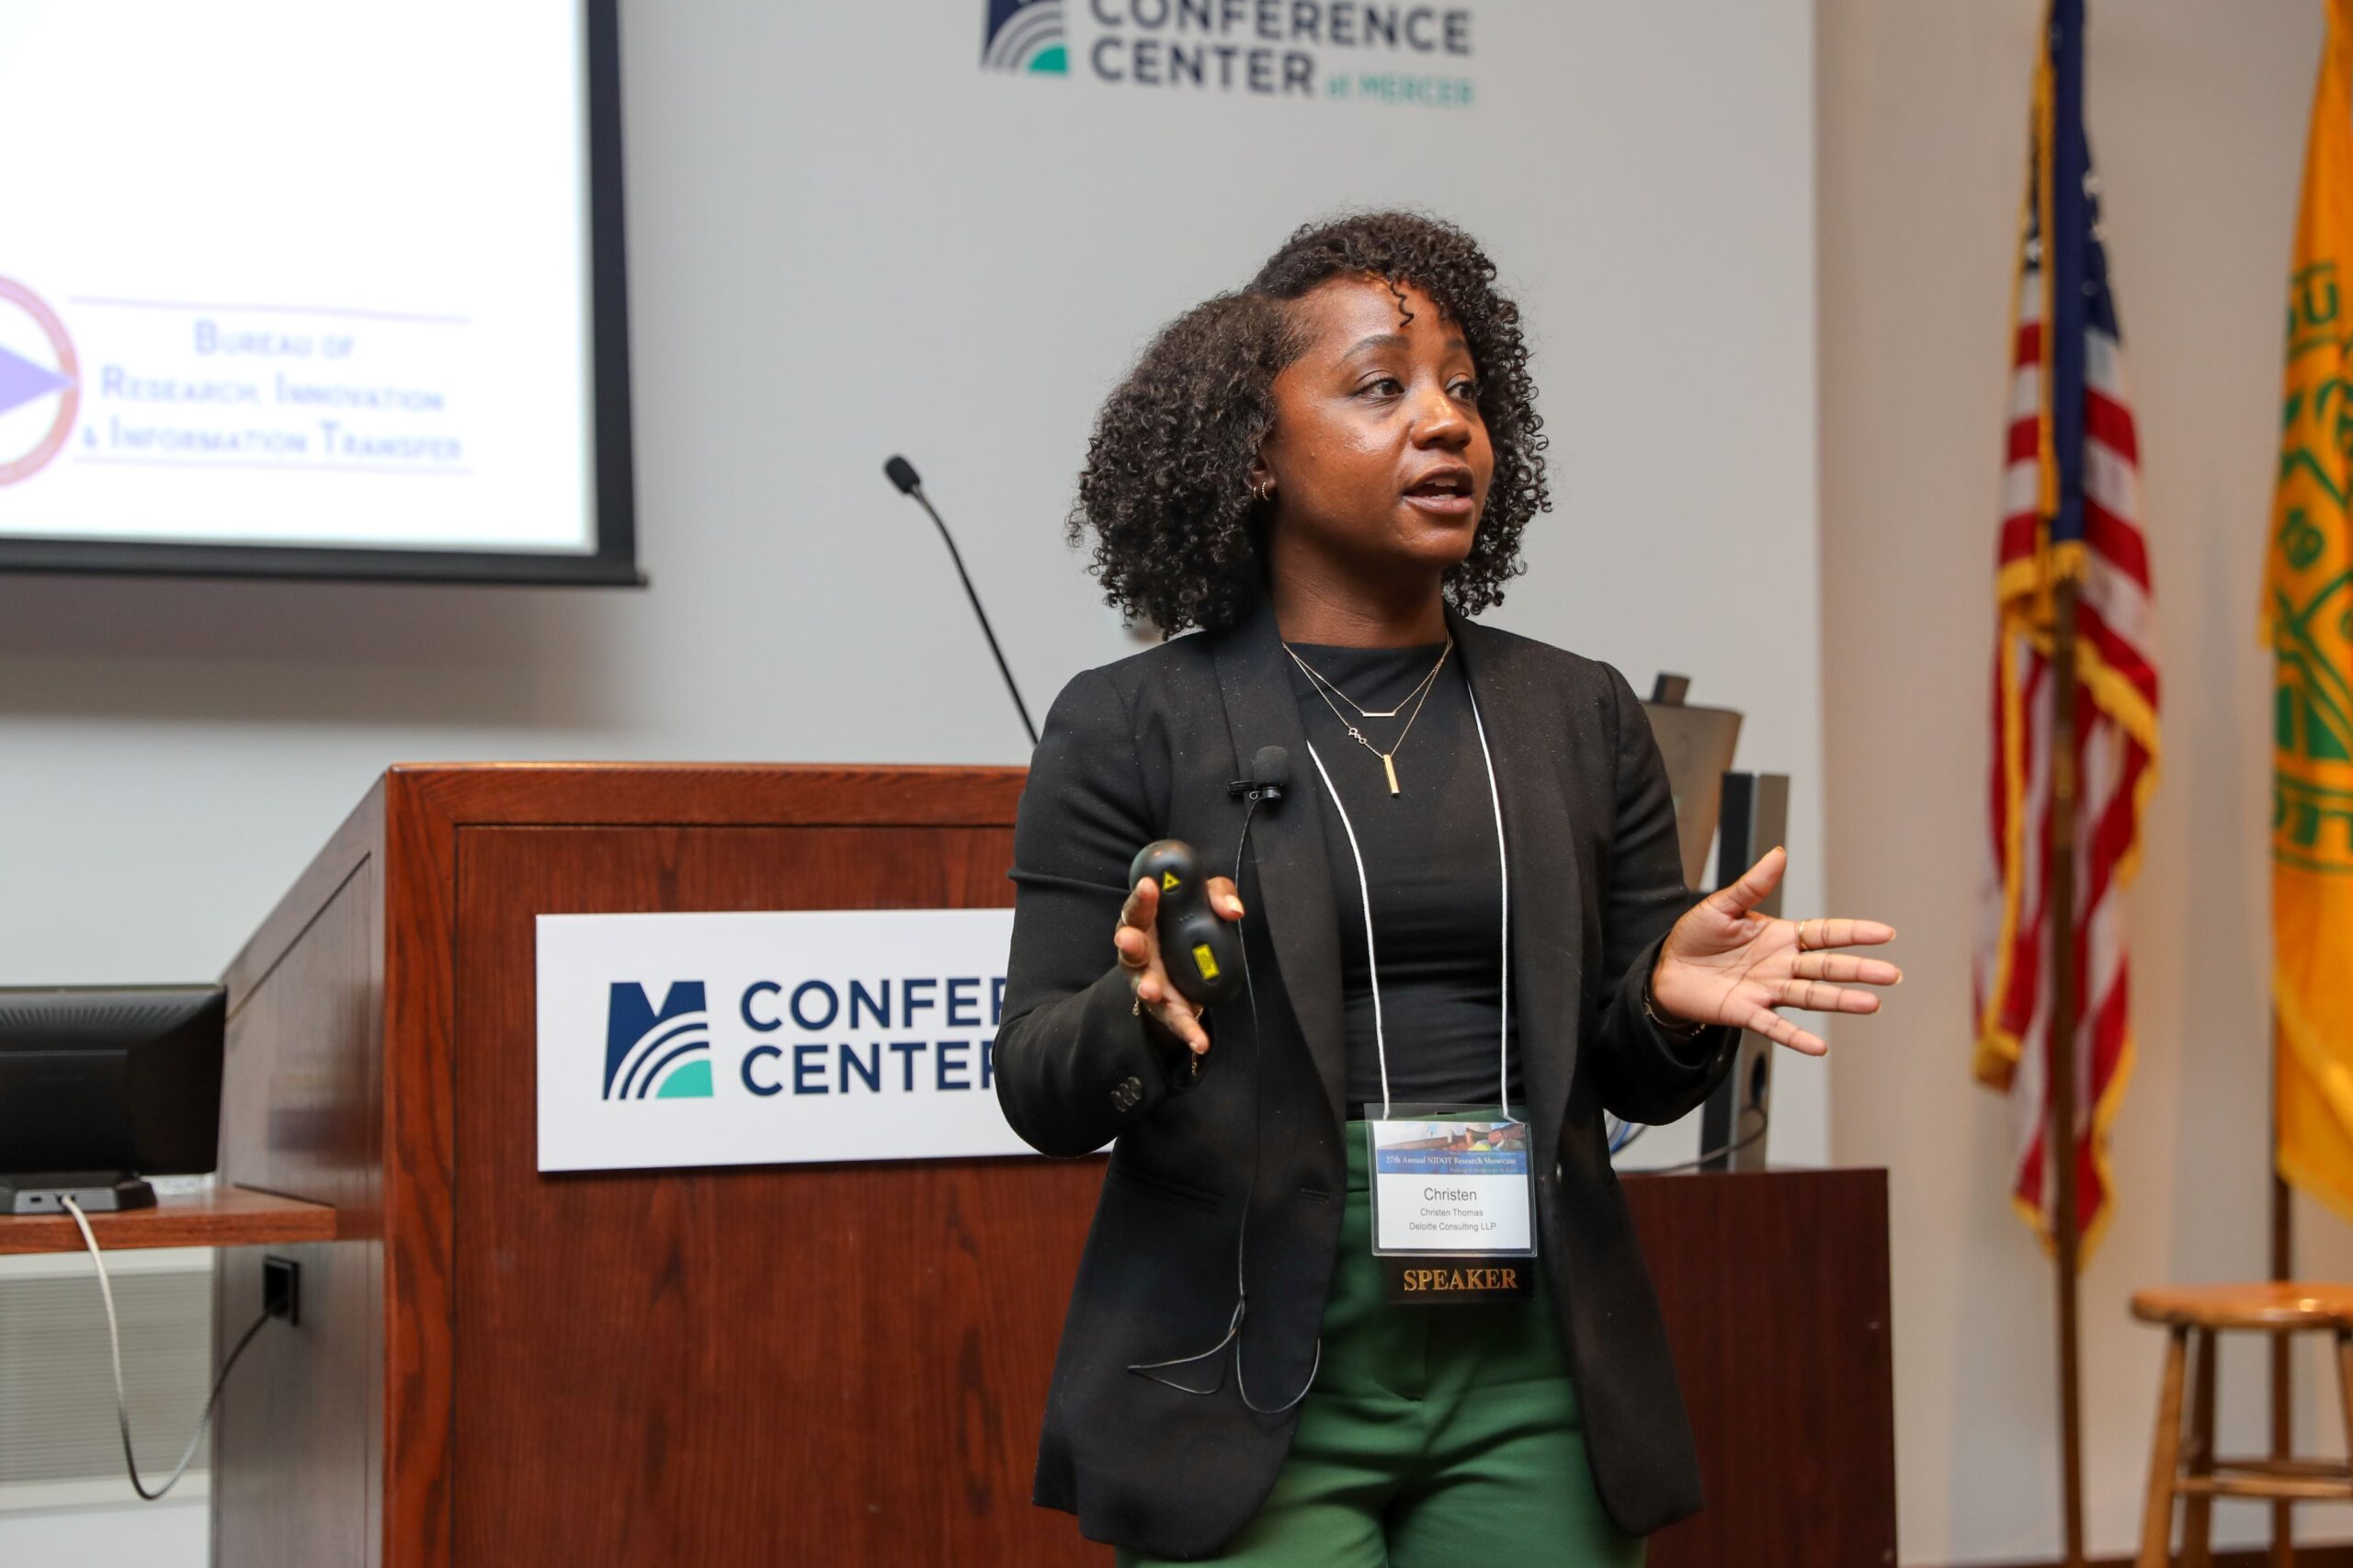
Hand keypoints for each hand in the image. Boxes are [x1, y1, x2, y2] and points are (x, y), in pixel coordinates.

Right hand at [1113, 874, 1243, 1055]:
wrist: (1186, 964)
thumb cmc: (1188, 924)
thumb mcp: (1204, 901)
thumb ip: (1217, 896)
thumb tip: (1234, 910)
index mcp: (1145, 923)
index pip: (1137, 909)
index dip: (1140, 899)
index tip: (1149, 887)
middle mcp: (1141, 953)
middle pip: (1130, 948)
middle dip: (1129, 944)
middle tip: (1128, 939)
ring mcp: (1150, 983)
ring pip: (1145, 987)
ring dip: (1146, 988)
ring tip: (1151, 990)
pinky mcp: (1168, 1008)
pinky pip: (1176, 1021)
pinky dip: (1187, 1031)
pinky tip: (1200, 1042)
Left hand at [1647, 846, 1897, 1056]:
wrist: (1667, 968)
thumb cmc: (1697, 935)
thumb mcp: (1723, 905)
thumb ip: (1753, 885)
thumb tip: (1779, 853)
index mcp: (1780, 937)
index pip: (1825, 934)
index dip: (1854, 933)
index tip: (1885, 934)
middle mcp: (1781, 965)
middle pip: (1827, 967)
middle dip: (1859, 970)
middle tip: (1891, 974)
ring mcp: (1767, 990)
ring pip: (1810, 996)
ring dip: (1840, 1000)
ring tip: (1871, 1004)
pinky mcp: (1746, 1012)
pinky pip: (1775, 1027)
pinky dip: (1796, 1037)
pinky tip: (1819, 1047)